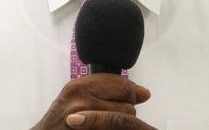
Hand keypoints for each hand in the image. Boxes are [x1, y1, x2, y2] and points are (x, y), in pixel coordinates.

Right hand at [31, 73, 156, 129]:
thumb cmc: (62, 119)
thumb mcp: (80, 97)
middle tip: (115, 114)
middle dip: (127, 107)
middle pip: (126, 98)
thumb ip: (109, 90)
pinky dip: (116, 129)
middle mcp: (81, 99)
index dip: (129, 92)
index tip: (128, 98)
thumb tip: (145, 92)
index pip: (121, 83)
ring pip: (126, 116)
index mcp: (80, 86)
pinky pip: (117, 128)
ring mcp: (85, 118)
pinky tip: (106, 129)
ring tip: (109, 124)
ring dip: (123, 122)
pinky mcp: (89, 129)